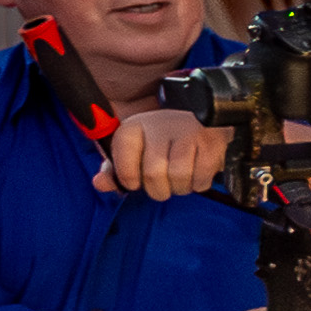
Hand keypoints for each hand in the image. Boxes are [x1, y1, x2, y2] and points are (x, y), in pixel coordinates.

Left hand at [100, 114, 232, 199]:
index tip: (135, 180)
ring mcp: (187, 133)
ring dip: (180, 188)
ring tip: (181, 179)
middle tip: (163, 184)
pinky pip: (201, 178)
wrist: (201, 120)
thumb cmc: (163, 141)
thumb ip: (114, 169)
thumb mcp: (134, 150)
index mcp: (135, 127)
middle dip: (158, 190)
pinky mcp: (211, 142)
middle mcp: (160, 125)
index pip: (124, 162)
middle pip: (153, 175)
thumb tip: (99, 183)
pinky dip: (199, 184)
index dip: (129, 179)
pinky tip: (197, 173)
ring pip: (179, 177)